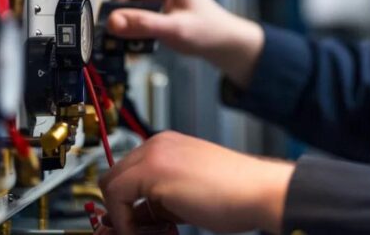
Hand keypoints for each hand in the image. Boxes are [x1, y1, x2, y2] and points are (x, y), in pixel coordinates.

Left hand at [98, 131, 294, 234]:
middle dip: (119, 209)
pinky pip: (116, 195)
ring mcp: (155, 154)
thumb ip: (159, 203)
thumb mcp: (187, 196)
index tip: (135, 224)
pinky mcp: (154, 169)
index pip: (128, 172)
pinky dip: (124, 219)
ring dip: (121, 215)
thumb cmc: (236, 194)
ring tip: (148, 233)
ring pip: (111, 185)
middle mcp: (158, 144)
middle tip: (136, 231)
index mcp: (168, 146)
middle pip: (114, 176)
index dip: (126, 203)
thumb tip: (134, 218)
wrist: (258, 190)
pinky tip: (149, 231)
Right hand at [108, 0, 263, 87]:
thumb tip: (113, 21)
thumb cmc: (208, 32)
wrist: (223, 43)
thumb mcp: (174, 29)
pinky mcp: (159, 0)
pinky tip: (140, 35)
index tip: (116, 18)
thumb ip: (143, 25)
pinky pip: (136, 7)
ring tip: (132, 35)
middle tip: (122, 30)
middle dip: (122, 9)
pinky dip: (134, 22)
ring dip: (128, 17)